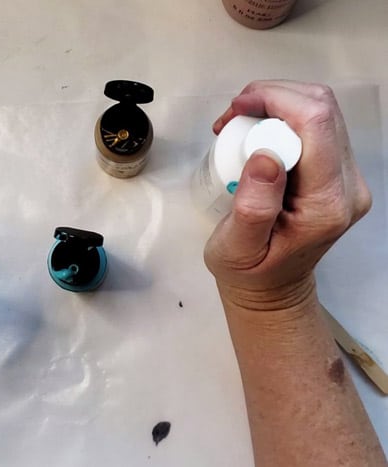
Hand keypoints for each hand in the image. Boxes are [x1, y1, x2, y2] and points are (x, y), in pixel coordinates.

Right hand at [205, 80, 371, 310]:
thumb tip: (265, 156)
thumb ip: (253, 207)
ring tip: (238, 124)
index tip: (235, 112)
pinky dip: (282, 116)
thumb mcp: (236, 247)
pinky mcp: (336, 170)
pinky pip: (315, 124)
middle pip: (322, 109)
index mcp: (327, 204)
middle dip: (272, 98)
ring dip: (275, 104)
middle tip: (231, 118)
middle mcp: (347, 185)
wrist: (272, 288)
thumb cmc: (249, 271)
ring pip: (320, 110)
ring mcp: (346, 176)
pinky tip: (255, 132)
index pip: (316, 125)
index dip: (275, 102)